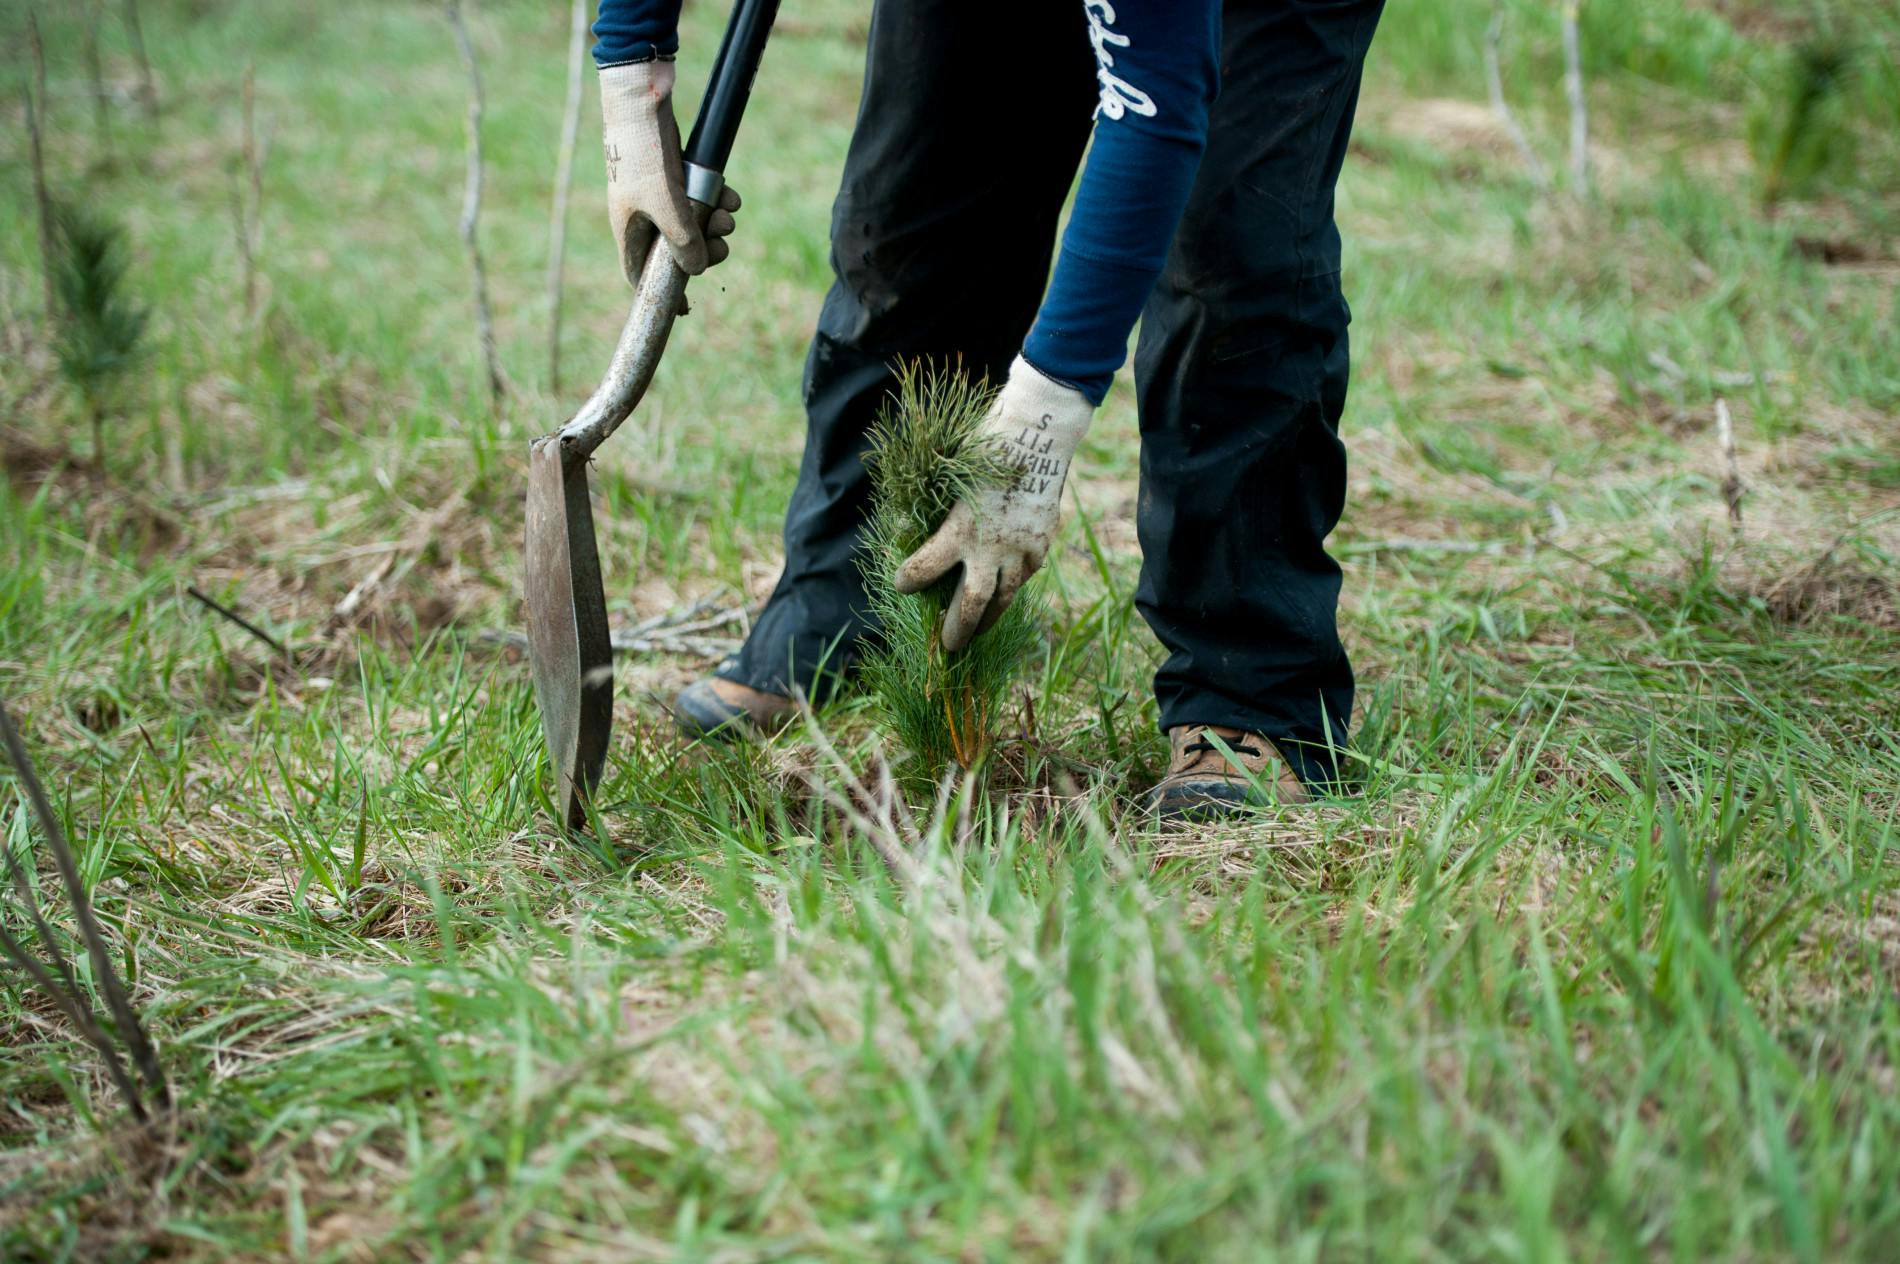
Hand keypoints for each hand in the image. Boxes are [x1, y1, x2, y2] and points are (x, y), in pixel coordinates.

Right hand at [599, 59, 740, 280]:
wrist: (642, 102)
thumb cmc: (644, 157)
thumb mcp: (667, 207)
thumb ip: (683, 243)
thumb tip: (698, 270)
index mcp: (629, 232)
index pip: (640, 277)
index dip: (663, 295)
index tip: (685, 309)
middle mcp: (643, 219)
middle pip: (678, 254)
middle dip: (705, 252)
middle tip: (722, 244)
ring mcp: (659, 198)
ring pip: (694, 226)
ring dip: (717, 224)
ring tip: (729, 214)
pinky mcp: (676, 179)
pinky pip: (702, 201)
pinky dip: (718, 202)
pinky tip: (730, 196)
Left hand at [895, 357, 1093, 651]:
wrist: (1039, 431)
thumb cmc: (985, 444)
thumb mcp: (949, 474)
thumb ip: (932, 511)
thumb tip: (905, 530)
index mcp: (961, 527)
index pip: (925, 568)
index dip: (909, 581)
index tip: (900, 585)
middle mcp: (993, 546)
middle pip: (973, 603)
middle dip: (958, 628)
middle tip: (947, 647)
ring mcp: (1022, 549)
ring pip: (1004, 598)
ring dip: (987, 619)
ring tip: (974, 633)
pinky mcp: (1040, 546)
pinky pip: (1022, 578)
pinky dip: (1007, 589)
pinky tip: (998, 596)